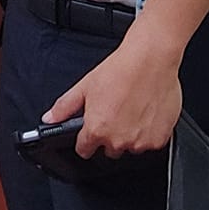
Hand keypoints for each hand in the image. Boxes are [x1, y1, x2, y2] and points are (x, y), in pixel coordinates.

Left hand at [46, 32, 182, 158]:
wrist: (151, 60)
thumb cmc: (120, 69)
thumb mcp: (85, 85)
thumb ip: (65, 106)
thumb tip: (49, 118)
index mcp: (97, 129)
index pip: (84, 149)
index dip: (85, 140)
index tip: (89, 133)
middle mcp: (118, 140)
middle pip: (109, 149)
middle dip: (109, 134)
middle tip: (114, 111)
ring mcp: (140, 142)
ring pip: (130, 146)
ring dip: (130, 134)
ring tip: (132, 108)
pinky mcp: (158, 139)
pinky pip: (150, 143)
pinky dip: (148, 132)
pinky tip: (145, 112)